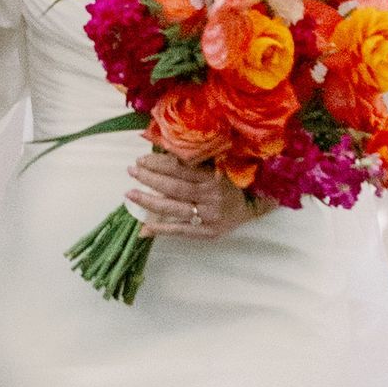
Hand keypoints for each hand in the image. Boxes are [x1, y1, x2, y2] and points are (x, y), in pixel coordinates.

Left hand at [127, 147, 267, 239]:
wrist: (257, 204)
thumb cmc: (234, 181)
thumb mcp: (219, 165)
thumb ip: (196, 162)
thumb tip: (165, 154)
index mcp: (213, 176)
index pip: (180, 169)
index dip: (158, 164)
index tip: (141, 160)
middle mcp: (211, 195)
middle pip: (173, 187)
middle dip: (149, 178)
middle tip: (132, 171)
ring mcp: (209, 216)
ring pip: (173, 208)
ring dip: (149, 201)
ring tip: (130, 194)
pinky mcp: (209, 232)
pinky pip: (180, 230)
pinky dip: (161, 229)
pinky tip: (144, 228)